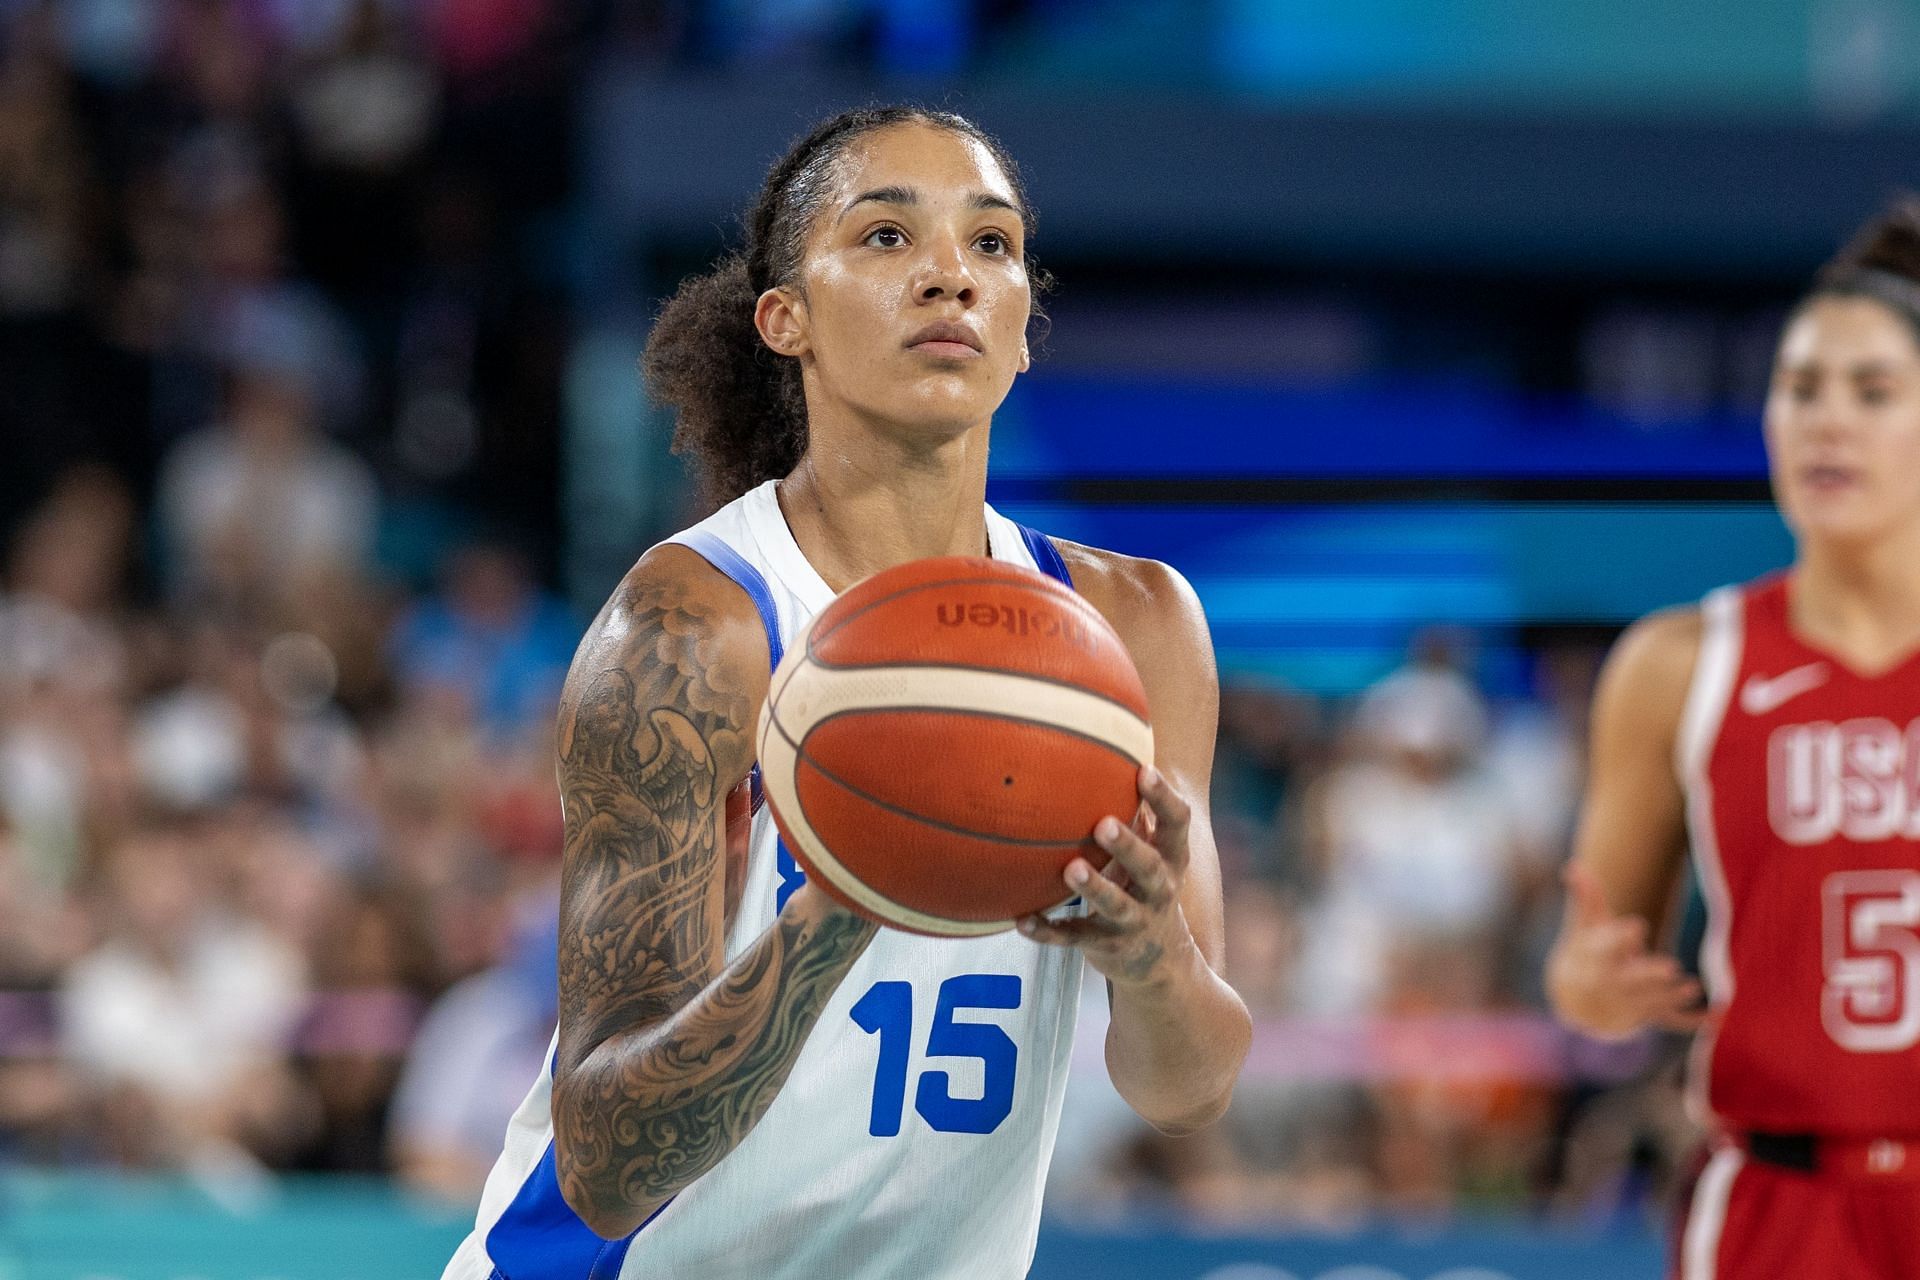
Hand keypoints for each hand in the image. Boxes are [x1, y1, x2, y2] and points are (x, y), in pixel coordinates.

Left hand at [1016, 766, 1196, 987]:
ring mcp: (1134, 922)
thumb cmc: (1146, 881)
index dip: (1164, 797)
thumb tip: (1114, 742)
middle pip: (1148, 867)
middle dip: (1127, 846)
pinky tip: (1021, 921)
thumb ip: (1139, 809)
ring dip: (1093, 889)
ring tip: (1071, 869)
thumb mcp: (1155, 849)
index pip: (1177, 824)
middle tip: (1103, 823)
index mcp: (1172, 858)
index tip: (1144, 770)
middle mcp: (1159, 890)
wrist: (1160, 960)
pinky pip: (1073, 939)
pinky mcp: (1105, 946)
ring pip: (1115, 906)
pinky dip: (1047, 931)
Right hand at [1547, 862, 1706, 1040]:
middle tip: (1672, 968)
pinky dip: (1689, 1021)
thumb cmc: (1584, 954)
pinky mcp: (1644, 1016)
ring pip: (1651, 1001)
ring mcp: (1627, 1002)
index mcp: (1594, 959)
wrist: (1574, 1002)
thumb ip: (1587, 899)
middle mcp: (1609, 983)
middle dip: (1649, 976)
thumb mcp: (1582, 928)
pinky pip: (1668, 1021)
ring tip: (1693, 987)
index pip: (1606, 947)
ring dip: (1672, 996)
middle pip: (1629, 981)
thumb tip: (1575, 865)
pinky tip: (1712, 1017)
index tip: (1639, 926)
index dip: (1621, 937)